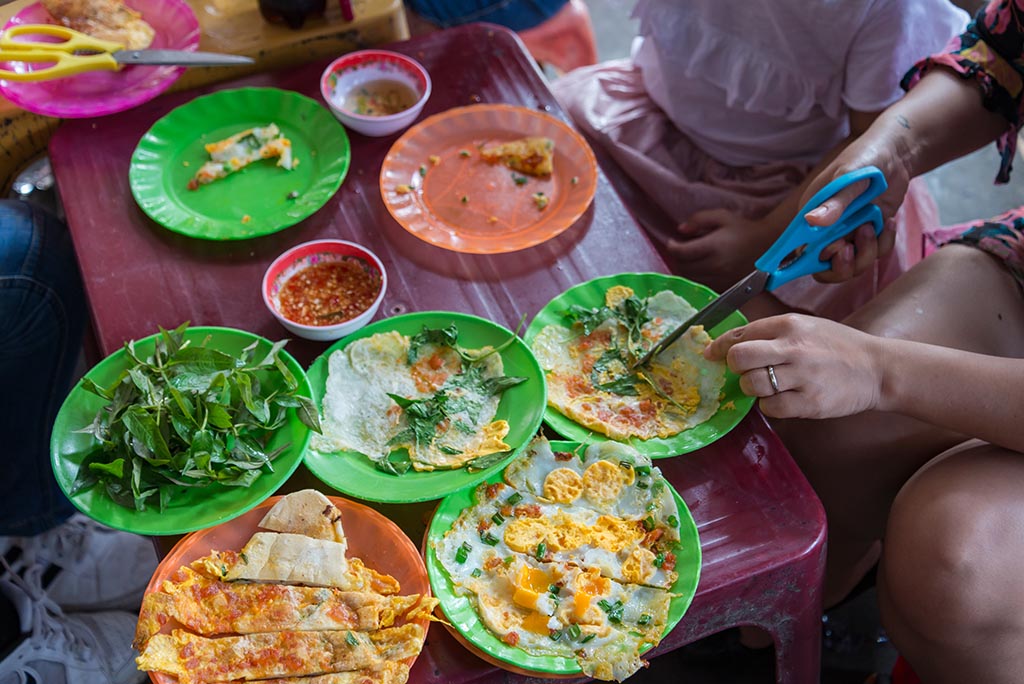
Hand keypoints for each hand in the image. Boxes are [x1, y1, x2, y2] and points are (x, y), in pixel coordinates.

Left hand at [666, 209, 777, 292]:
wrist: (767, 245)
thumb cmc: (743, 228)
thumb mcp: (722, 216)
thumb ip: (699, 219)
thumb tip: (681, 230)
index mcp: (713, 246)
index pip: (681, 252)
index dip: (672, 247)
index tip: (671, 242)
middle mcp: (715, 265)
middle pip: (683, 267)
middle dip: (677, 258)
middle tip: (679, 249)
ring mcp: (720, 277)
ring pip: (690, 278)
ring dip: (684, 268)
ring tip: (688, 258)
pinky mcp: (724, 285)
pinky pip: (702, 284)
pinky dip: (696, 276)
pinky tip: (699, 267)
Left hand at [703, 313, 884, 418]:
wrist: (878, 368)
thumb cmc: (836, 346)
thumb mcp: (805, 327)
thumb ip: (770, 333)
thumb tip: (729, 344)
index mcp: (790, 324)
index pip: (740, 334)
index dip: (719, 347)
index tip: (710, 354)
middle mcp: (794, 348)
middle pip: (739, 358)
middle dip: (735, 367)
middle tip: (746, 371)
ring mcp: (803, 377)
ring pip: (752, 386)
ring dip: (754, 389)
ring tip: (771, 385)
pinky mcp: (810, 403)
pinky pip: (771, 408)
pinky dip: (771, 406)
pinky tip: (786, 398)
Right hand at [798, 126, 913, 283]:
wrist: (896, 155)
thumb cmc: (866, 159)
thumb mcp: (849, 177)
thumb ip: (834, 202)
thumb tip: (811, 221)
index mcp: (810, 216)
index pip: (799, 250)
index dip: (807, 262)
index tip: (826, 255)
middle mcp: (825, 230)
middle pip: (825, 267)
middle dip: (842, 265)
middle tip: (852, 247)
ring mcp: (847, 234)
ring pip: (852, 265)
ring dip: (866, 252)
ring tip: (873, 224)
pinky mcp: (867, 235)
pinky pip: (874, 254)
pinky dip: (883, 243)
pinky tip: (888, 222)